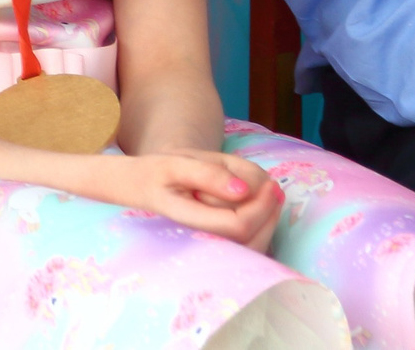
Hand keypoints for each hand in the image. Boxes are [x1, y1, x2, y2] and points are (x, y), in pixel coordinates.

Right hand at [96, 149, 282, 247]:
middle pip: (251, 241)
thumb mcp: (178, 162)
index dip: (259, 207)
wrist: (141, 188)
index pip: (236, 226)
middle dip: (269, 212)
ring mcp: (207, 252)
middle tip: (273, 185)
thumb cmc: (158, 172)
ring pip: (254, 248)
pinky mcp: (217, 250)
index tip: (270, 183)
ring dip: (269, 219)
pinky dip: (263, 226)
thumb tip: (245, 191)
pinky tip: (260, 204)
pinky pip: (249, 248)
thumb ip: (209, 175)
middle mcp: (196, 245)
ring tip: (266, 192)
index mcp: (185, 222)